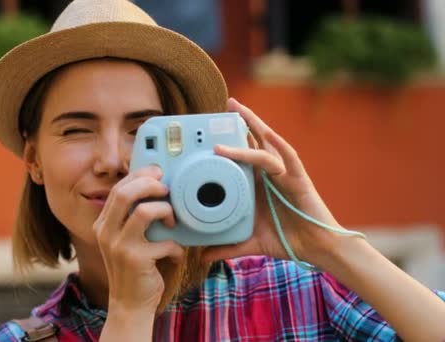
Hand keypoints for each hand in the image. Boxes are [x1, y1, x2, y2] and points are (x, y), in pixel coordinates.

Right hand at [93, 166, 182, 312]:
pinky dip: (176, 247)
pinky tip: (175, 254)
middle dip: (150, 184)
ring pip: (145, 212)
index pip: (117, 189)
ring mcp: (119, 247)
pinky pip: (164, 242)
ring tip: (173, 221)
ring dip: (166, 211)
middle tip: (167, 189)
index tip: (157, 173)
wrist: (129, 305)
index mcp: (102, 224)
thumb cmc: (135, 268)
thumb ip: (131, 218)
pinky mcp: (136, 261)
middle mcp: (106, 233)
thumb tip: (156, 189)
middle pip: (125, 193)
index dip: (139, 176)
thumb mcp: (125, 240)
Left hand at [202, 98, 346, 265]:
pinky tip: (266, 132)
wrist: (316, 248)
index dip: (227, 143)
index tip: (206, 133)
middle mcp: (269, 174)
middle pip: (253, 142)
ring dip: (253, 125)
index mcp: (256, 184)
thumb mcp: (251, 243)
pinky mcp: (299, 178)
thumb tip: (202, 255)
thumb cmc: (287, 239)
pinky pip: (287, 157)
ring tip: (236, 110)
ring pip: (267, 143)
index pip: (241, 157)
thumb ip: (228, 247)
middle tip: (225, 105)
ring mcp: (284, 174)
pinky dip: (276, 144)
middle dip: (240, 122)